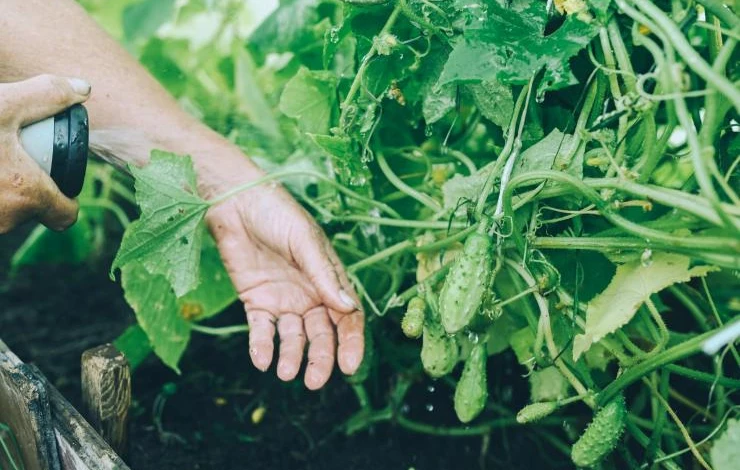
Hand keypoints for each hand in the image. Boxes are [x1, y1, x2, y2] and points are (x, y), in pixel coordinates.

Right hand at [0, 74, 89, 232]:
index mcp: (26, 194)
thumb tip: (83, 88)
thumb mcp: (4, 104)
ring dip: (2, 191)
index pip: (64, 216)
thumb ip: (46, 95)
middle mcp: (4, 220)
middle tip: (14, 159)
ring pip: (3, 213)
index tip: (56, 181)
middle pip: (31, 211)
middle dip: (28, 188)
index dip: (65, 200)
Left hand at [204, 166, 364, 389]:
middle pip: (321, 333)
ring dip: (291, 356)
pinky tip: (262, 359)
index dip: (351, 342)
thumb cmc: (277, 214)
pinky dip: (262, 345)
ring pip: (292, 337)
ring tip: (285, 372)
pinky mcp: (256, 301)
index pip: (347, 316)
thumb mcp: (305, 241)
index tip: (350, 366)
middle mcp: (309, 293)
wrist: (234, 202)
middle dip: (321, 358)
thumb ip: (324, 276)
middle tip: (315, 381)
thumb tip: (347, 308)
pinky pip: (262, 329)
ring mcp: (283, 299)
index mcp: (329, 278)